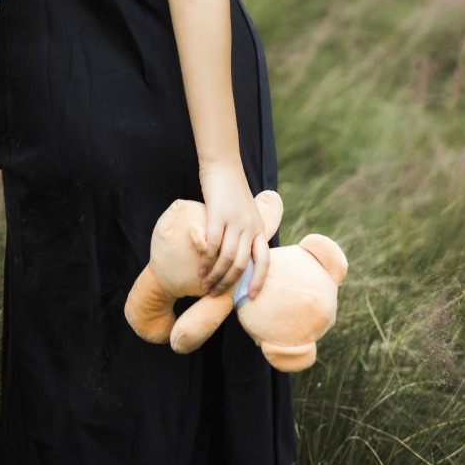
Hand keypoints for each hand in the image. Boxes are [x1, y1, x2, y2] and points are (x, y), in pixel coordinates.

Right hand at [198, 160, 269, 300]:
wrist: (223, 167)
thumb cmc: (232, 192)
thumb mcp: (247, 213)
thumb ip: (246, 233)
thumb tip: (239, 258)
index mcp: (260, 228)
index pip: (264, 261)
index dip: (259, 281)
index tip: (250, 297)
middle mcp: (250, 226)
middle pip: (241, 265)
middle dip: (228, 284)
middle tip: (215, 294)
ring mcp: (235, 221)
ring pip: (227, 258)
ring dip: (215, 276)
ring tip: (205, 285)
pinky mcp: (218, 215)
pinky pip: (213, 245)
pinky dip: (206, 260)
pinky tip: (200, 268)